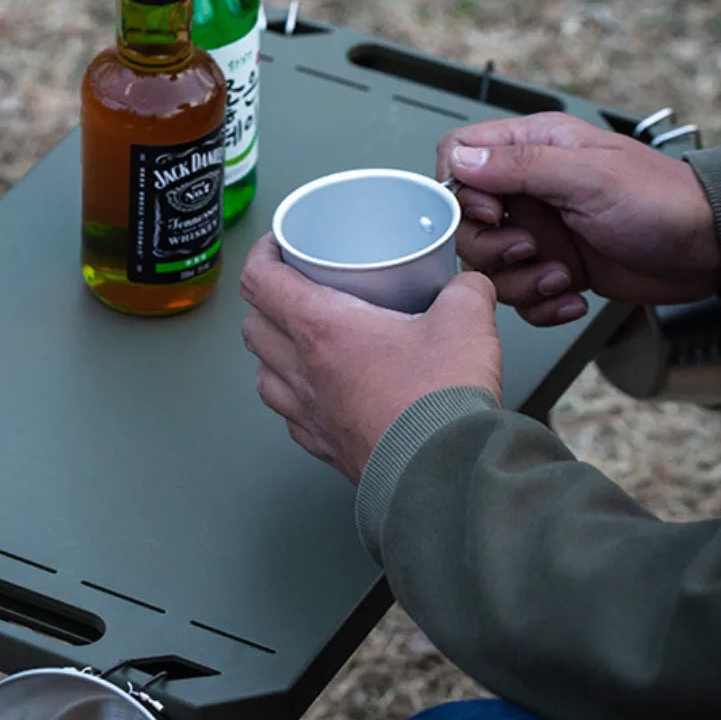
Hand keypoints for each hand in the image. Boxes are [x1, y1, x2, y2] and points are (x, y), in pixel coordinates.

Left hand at [240, 234, 501, 483]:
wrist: (442, 474)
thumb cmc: (439, 401)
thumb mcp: (466, 320)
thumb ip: (465, 291)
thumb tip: (467, 286)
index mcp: (321, 329)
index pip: (260, 281)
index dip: (262, 254)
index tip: (278, 244)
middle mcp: (303, 371)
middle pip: (253, 327)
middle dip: (266, 302)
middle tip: (296, 290)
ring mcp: (308, 413)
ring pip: (264, 374)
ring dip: (275, 353)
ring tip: (303, 342)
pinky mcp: (324, 446)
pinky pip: (292, 416)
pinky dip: (297, 398)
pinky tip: (323, 393)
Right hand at [437, 112, 720, 325]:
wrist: (706, 249)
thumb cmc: (662, 201)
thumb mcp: (587, 176)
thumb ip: (519, 166)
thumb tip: (460, 158)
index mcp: (534, 149)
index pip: (460, 155)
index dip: (460, 188)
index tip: (489, 211)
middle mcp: (530, 190)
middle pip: (466, 222)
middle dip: (491, 247)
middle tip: (529, 248)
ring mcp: (539, 232)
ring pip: (489, 265)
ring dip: (520, 282)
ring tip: (561, 276)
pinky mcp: (551, 268)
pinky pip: (519, 295)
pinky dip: (541, 305)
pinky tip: (571, 294)